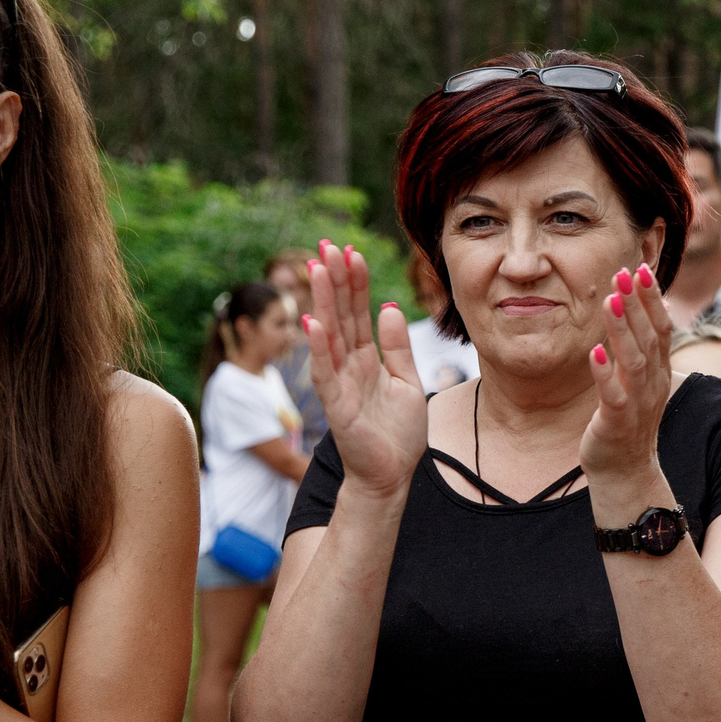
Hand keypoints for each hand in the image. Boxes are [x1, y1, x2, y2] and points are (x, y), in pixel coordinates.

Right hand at [304, 243, 427, 499]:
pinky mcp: (337, 408)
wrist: (392, 476)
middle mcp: (348, 366)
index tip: (352, 251)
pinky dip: (319, 350)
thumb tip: (390, 308)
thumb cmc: (397, 433)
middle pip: (340, 316)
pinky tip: (314, 323)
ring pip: (329, 336)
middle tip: (329, 245)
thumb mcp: (407, 382)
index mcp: (366, 359)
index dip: (355, 283)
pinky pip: (326, 374)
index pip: (358, 312)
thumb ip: (396, 348)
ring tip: (318, 269)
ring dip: (323, 303)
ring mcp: (340, 385)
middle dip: (335, 281)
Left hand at [581, 266, 677, 501]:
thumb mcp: (640, 383)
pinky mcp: (617, 423)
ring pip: (634, 360)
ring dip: (622, 329)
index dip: (653, 299)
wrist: (626, 474)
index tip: (641, 269)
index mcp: (658, 373)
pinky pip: (613, 395)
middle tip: (625, 272)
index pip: (661, 328)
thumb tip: (650, 311)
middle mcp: (653, 385)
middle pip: (650, 337)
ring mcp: (638, 404)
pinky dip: (605, 374)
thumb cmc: (627, 424)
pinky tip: (594, 352)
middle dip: (638, 303)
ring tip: (610, 300)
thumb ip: (643, 350)